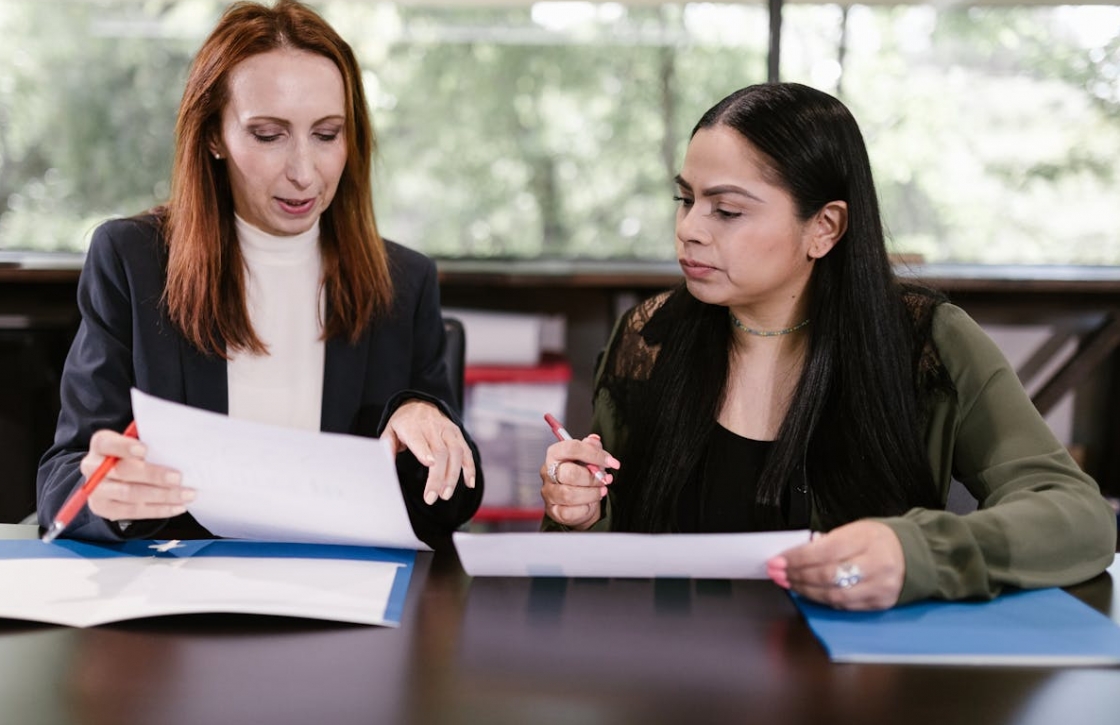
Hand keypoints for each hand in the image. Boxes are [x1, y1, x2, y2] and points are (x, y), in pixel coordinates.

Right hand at [84, 429, 192, 520]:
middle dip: (153, 475)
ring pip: (130, 494)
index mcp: (100, 445)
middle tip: (178, 478)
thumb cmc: (131, 455)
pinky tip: (178, 506)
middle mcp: (92, 467)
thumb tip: (178, 448)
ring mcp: (96, 490)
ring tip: (186, 494)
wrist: (110, 477)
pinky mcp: (104, 508)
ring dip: (162, 496)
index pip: (107, 443)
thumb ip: (150, 443)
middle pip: (123, 472)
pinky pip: (133, 512)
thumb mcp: (135, 443)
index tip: (145, 450)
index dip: (124, 447)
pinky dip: (159, 510)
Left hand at [382, 400, 475, 505]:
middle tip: (432, 498)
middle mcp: (432, 427)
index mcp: (412, 426)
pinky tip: (469, 484)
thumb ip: (387, 447)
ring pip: (456, 453)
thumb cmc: (404, 423)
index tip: (429, 464)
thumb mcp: (390, 431)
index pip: (419, 440)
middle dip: (438, 476)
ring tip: (445, 495)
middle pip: (440, 452)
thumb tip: (385, 462)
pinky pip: (466, 452)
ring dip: (453, 476)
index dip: (425, 451)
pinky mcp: (458, 435)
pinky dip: (469, 468)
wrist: (421, 403)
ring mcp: (448, 431)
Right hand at [540, 434, 618, 529]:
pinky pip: (569, 512)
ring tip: (601, 491)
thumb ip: (592, 448)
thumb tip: (594, 440)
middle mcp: (548, 472)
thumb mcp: (589, 459)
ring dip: (591, 494)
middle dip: (593, 478)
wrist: (579, 502)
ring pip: (569, 494)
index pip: (571, 448)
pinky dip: (584, 509)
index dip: (594, 454)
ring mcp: (549, 492)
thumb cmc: (582, 477)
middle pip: (569, 473)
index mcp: (555, 454)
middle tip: (605, 480)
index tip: (612, 462)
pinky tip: (589, 504)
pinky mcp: (553, 510)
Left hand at [766, 520, 904, 609]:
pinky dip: (823, 600)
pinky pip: (845, 606)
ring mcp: (879, 587)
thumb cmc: (878, 539)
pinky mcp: (880, 603)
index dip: (797, 559)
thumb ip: (827, 542)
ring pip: (834, 596)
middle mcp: (875, 564)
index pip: (824, 552)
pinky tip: (810, 593)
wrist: (914, 553)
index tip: (778, 561)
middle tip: (778, 574)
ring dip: (806, 591)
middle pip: (827, 576)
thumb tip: (796, 555)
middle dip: (797, 576)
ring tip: (790, 584)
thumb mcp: (854, 530)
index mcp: (866, 539)